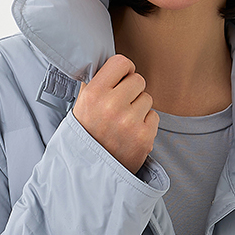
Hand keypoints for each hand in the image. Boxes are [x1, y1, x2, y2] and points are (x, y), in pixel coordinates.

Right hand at [71, 54, 159, 174]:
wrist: (89, 172)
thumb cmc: (86, 134)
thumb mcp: (81, 105)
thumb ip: (96, 83)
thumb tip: (113, 64)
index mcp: (94, 93)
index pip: (121, 62)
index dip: (125, 70)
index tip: (122, 79)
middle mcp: (112, 105)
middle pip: (138, 80)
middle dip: (132, 91)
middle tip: (121, 106)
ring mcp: (129, 122)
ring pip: (147, 99)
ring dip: (139, 109)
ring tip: (123, 123)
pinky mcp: (144, 137)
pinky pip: (154, 117)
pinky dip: (145, 125)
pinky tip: (131, 134)